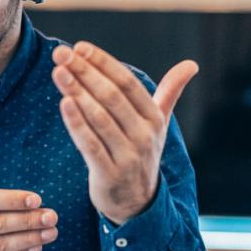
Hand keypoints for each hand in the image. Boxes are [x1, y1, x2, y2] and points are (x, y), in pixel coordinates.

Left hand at [51, 42, 198, 224]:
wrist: (137, 204)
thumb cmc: (142, 154)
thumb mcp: (158, 123)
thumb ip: (170, 92)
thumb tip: (192, 64)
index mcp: (154, 118)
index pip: (127, 83)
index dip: (104, 63)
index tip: (80, 47)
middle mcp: (144, 136)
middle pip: (112, 97)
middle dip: (85, 72)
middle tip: (60, 54)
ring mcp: (128, 156)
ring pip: (99, 118)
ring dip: (77, 92)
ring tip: (58, 72)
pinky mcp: (109, 174)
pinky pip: (90, 145)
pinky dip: (76, 123)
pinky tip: (63, 103)